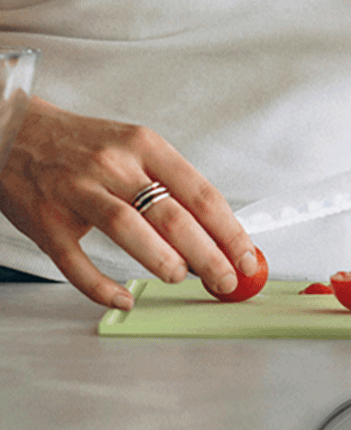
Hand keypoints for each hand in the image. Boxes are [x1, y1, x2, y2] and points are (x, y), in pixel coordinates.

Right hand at [0, 98, 259, 309]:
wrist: (14, 132)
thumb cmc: (82, 144)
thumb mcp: (132, 146)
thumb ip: (167, 182)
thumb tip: (209, 229)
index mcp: (145, 145)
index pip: (200, 192)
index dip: (229, 229)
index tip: (247, 255)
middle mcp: (114, 165)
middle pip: (171, 214)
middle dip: (207, 253)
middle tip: (226, 279)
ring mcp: (78, 193)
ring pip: (128, 228)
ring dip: (161, 259)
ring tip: (181, 277)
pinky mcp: (46, 221)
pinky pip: (76, 261)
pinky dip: (100, 286)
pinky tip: (122, 298)